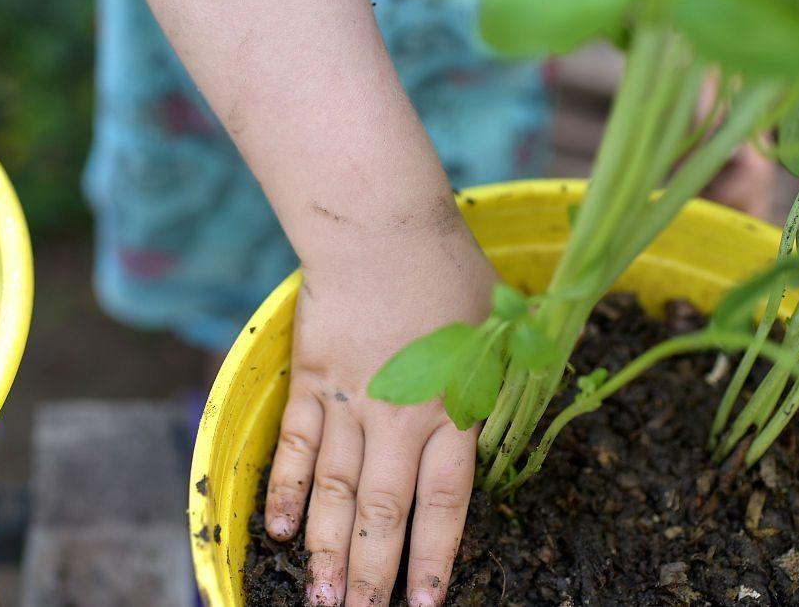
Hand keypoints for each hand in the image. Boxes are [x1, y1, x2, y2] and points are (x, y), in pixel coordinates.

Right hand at [264, 212, 495, 606]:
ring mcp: (351, 404)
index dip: (433, 558)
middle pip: (384, 511)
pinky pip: (296, 445)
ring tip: (320, 597)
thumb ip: (503, 378)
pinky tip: (276, 530)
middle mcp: (400, 419)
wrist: (382, 229)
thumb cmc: (450, 270)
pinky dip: (285, 489)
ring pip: (337, 490)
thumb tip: (523, 407)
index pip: (444, 503)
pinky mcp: (313, 382)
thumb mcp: (500, 325)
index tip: (422, 604)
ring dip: (328, 548)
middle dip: (372, 573)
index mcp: (452, 410)